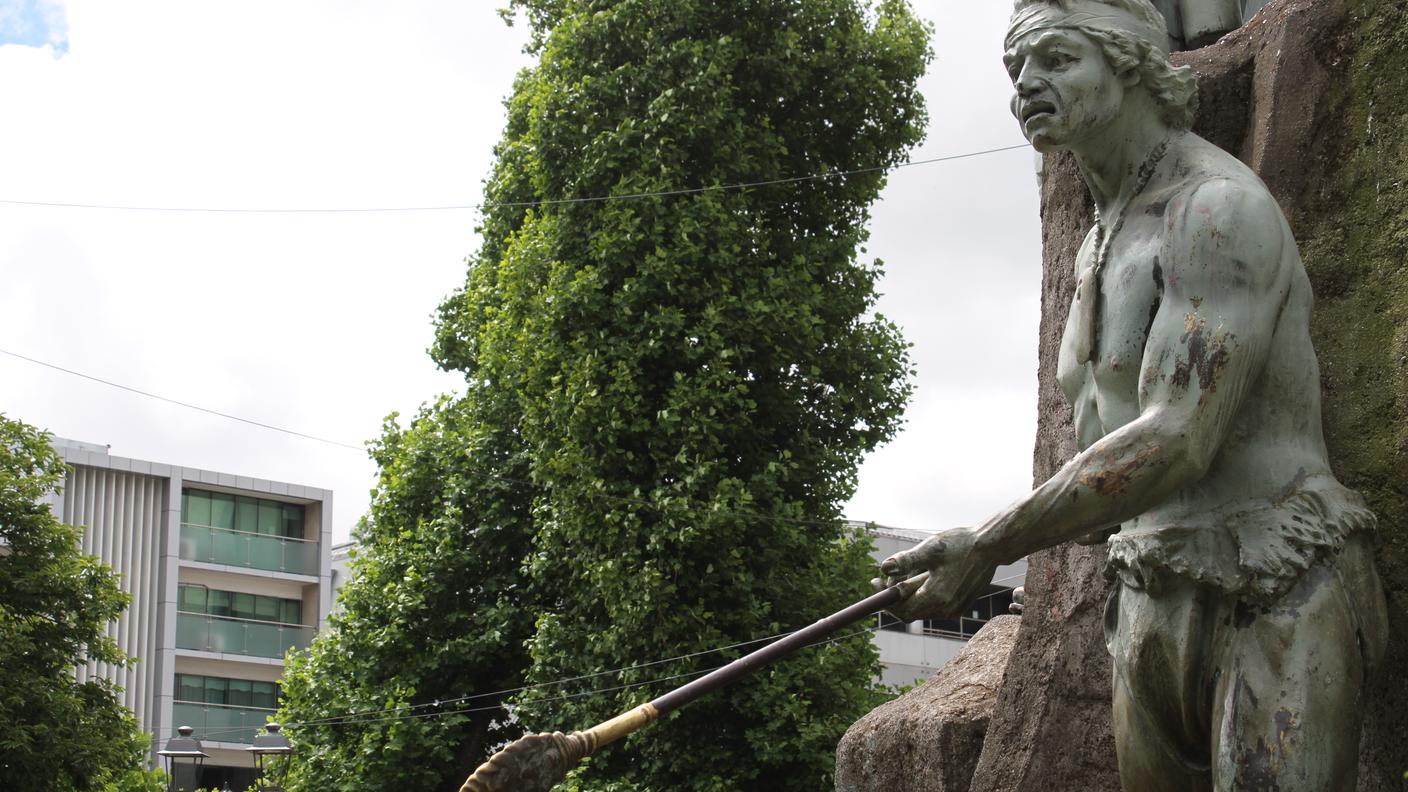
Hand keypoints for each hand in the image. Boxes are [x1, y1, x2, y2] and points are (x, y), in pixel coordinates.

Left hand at [874, 528, 997, 622]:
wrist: (991, 547)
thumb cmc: (961, 544)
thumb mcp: (930, 548)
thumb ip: (906, 560)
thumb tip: (883, 568)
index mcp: (938, 596)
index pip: (902, 609)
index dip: (885, 599)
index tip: (874, 582)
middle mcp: (946, 609)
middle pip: (910, 611)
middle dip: (896, 594)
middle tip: (889, 575)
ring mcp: (954, 609)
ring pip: (921, 607)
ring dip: (910, 592)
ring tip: (914, 568)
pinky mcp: (960, 605)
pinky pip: (933, 605)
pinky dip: (923, 592)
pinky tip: (927, 572)